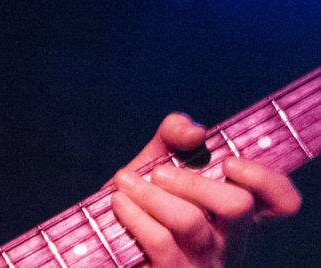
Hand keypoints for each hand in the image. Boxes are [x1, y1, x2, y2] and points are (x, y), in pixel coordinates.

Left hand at [110, 113, 300, 266]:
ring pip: (191, 221)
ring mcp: (204, 263)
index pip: (282, 202)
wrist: (104, 237)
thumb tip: (195, 131)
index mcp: (238, 213)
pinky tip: (119, 201)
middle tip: (158, 173)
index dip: (266, 179)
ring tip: (125, 182)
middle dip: (192, 181)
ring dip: (151, 193)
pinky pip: (160, 242)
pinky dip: (134, 214)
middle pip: (237, 206)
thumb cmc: (140, 198)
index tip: (229, 162)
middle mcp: (230, 242)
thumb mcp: (157, 161)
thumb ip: (175, 136)